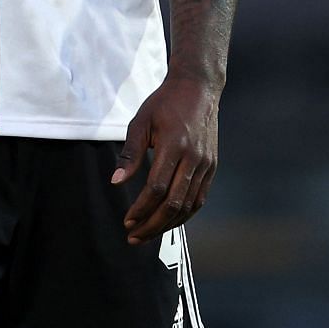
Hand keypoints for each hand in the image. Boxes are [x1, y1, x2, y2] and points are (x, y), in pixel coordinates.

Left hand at [113, 72, 221, 244]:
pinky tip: (168, 221)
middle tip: (134, 237)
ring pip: (188, 205)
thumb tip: (116, 182)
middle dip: (152, 224)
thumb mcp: (140, 122)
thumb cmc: (163, 104)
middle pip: (173, 203)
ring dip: (167, 224)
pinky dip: (184, 213)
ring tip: (147, 234)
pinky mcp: (212, 167)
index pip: (157, 189)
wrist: (198, 90)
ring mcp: (206, 165)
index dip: (141, 209)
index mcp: (174, 147)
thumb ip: (130, 153)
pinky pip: (199, 198)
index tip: (127, 221)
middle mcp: (194, 159)